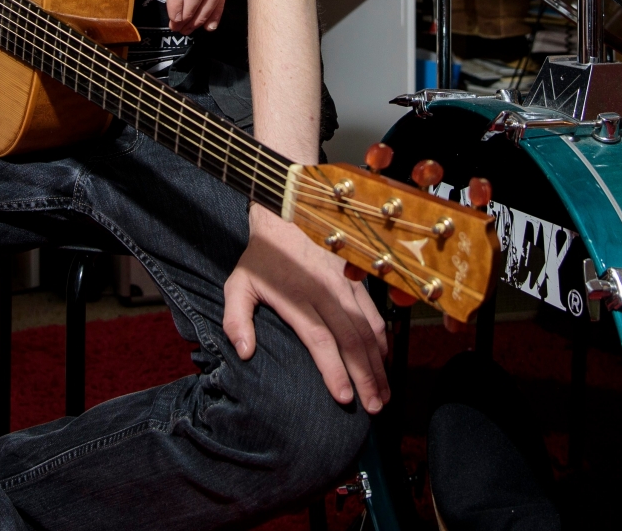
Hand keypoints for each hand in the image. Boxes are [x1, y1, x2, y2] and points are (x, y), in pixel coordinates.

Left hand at [222, 206, 389, 413]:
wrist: (286, 214)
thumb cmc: (261, 258)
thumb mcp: (238, 284)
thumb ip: (236, 319)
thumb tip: (244, 353)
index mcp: (298, 298)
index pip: (321, 340)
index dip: (334, 370)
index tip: (343, 398)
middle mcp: (326, 292)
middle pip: (352, 341)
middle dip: (366, 377)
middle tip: (374, 408)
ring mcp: (345, 285)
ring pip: (368, 329)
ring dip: (378, 363)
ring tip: (384, 393)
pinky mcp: (356, 279)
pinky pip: (375, 313)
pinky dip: (382, 339)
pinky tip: (385, 361)